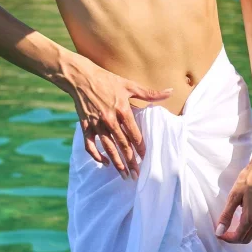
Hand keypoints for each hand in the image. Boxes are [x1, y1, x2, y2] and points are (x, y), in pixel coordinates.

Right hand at [62, 55, 172, 179]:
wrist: (80, 77)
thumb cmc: (106, 80)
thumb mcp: (129, 85)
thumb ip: (150, 93)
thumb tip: (170, 91)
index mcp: (122, 109)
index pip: (134, 134)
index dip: (140, 148)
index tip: (145, 158)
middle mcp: (109, 119)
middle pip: (123, 144)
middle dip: (130, 161)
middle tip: (137, 175)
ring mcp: (96, 124)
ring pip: (108, 148)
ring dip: (117, 163)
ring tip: (124, 175)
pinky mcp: (85, 126)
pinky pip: (90, 146)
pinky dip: (97, 155)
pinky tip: (105, 163)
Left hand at [215, 152, 251, 243]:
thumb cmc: (248, 179)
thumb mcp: (234, 196)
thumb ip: (226, 216)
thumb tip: (219, 232)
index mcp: (251, 217)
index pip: (238, 237)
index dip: (227, 238)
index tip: (220, 234)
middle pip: (247, 238)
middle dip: (235, 238)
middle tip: (225, 231)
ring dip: (245, 234)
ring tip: (235, 227)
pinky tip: (249, 223)